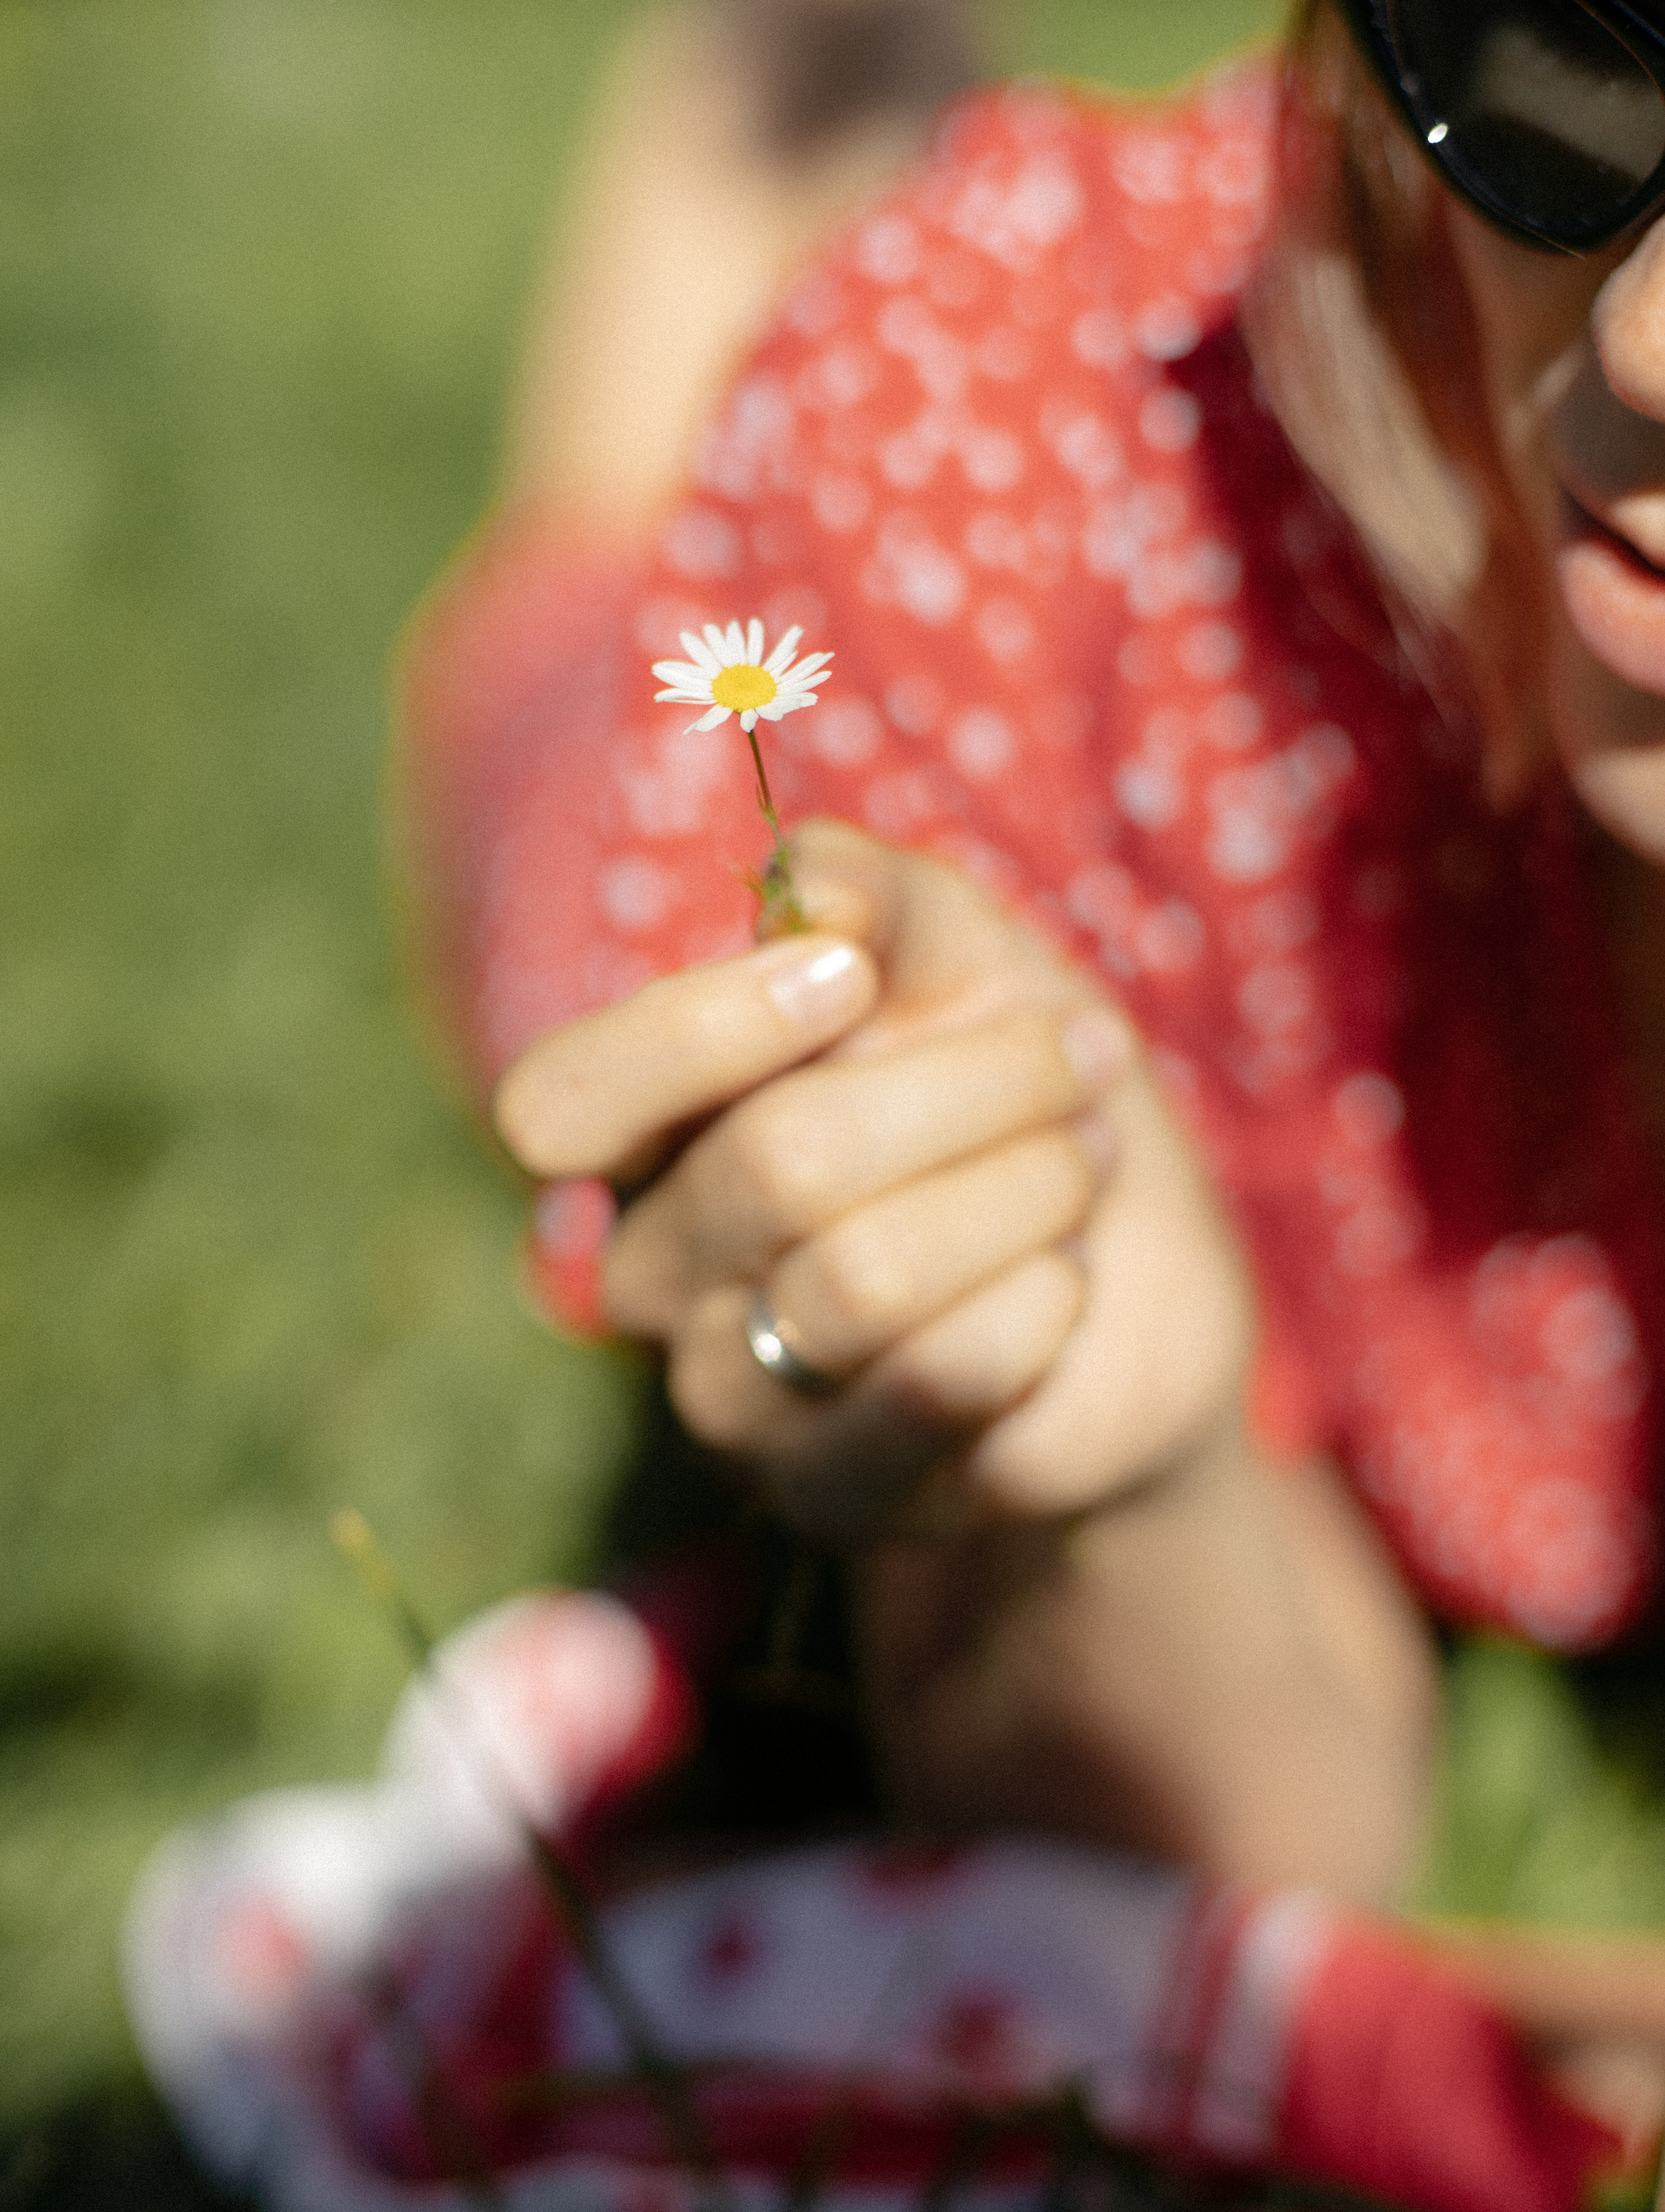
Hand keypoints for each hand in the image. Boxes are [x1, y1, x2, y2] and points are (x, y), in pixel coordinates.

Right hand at [494, 820, 1253, 1537]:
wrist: (1134, 1280)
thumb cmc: (1017, 1099)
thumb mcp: (964, 960)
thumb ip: (871, 896)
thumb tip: (800, 891)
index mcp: (649, 1138)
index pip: (559, 1105)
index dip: (702, 1030)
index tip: (855, 977)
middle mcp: (658, 1278)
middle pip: (777, 1166)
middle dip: (974, 1085)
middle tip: (1076, 1058)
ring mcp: (737, 1404)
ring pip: (867, 1278)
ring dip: (1027, 1189)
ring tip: (1078, 1165)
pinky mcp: (838, 1497)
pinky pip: (945, 1381)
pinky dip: (1044, 1302)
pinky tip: (1062, 1285)